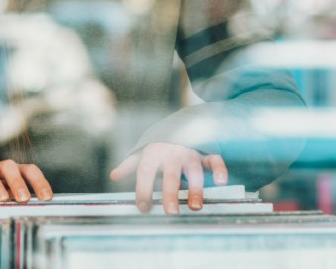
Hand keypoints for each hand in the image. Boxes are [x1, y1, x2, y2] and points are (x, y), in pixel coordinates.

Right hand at [0, 158, 52, 202]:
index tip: (47, 197)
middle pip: (9, 167)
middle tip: (24, 199)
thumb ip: (16, 198)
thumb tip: (33, 213)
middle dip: (18, 182)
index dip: (39, 182)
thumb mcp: (5, 190)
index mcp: (11, 171)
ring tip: (2, 199)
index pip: (29, 170)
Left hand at [109, 142, 227, 213]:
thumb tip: (113, 175)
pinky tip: (222, 182)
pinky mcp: (206, 152)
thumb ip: (130, 165)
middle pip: (170, 175)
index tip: (143, 208)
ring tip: (195, 207)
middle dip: (170, 194)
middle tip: (171, 212)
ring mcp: (190, 153)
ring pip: (193, 171)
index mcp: (153, 153)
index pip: (145, 172)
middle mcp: (172, 153)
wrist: (183, 121)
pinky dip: (219, 169)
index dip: (142, 190)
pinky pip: (214, 160)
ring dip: (195, 188)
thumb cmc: (160, 144)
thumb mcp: (144, 152)